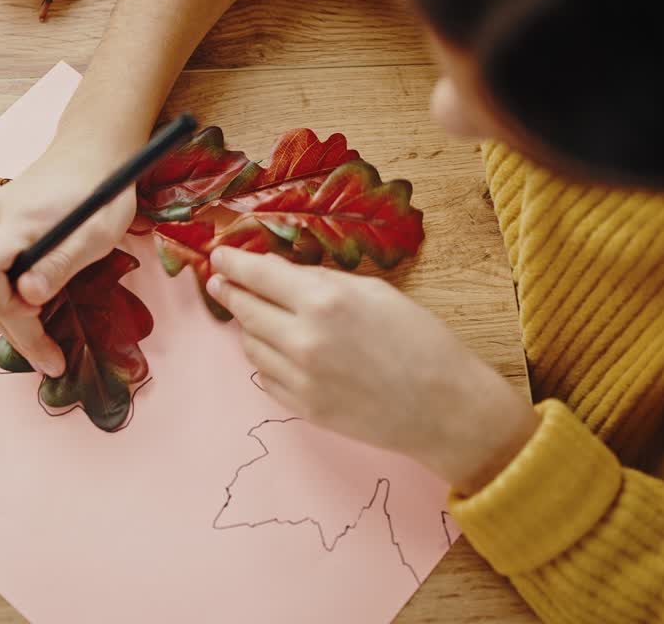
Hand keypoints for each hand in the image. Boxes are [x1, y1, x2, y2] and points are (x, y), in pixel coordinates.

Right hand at [0, 139, 135, 376]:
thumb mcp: (96, 232)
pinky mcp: (4, 220)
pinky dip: (15, 293)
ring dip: (14, 314)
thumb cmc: (103, 188)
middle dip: (15, 328)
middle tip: (49, 358)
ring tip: (45, 343)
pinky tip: (39, 308)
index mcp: (16, 220)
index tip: (42, 341)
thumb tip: (29, 298)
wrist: (96, 147)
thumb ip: (61, 264)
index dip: (6, 313)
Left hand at [205, 248, 538, 494]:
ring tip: (261, 316)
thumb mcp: (375, 292)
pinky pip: (265, 376)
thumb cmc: (420, 341)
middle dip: (230, 291)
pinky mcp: (302, 408)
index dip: (234, 262)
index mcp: (324, 301)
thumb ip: (323, 280)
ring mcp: (300, 379)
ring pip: (250, 344)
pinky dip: (267, 360)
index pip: (259, 274)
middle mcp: (303, 340)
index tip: (219, 255)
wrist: (444, 407)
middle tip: (220, 281)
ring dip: (250, 326)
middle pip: (245, 309)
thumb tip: (281, 271)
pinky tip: (281, 350)